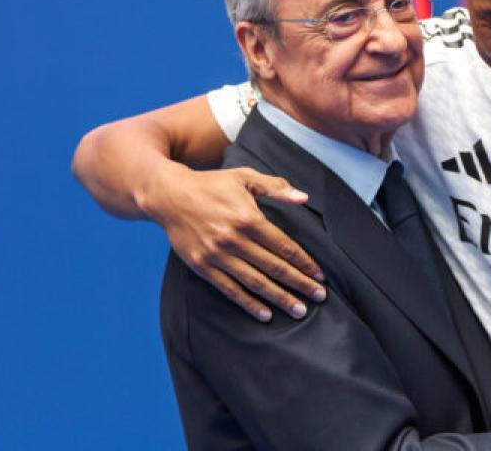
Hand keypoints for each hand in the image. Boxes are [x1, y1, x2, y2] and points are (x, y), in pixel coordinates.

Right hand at [141, 164, 324, 321]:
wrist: (169, 195)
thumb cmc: (211, 184)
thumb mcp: (245, 177)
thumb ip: (276, 187)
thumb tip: (303, 198)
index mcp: (248, 218)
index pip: (284, 246)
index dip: (305, 263)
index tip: (321, 276)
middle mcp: (234, 239)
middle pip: (274, 267)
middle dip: (300, 284)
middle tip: (319, 297)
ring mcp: (217, 255)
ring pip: (255, 282)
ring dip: (279, 298)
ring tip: (299, 311)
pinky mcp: (202, 266)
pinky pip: (230, 289)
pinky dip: (248, 304)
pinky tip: (265, 314)